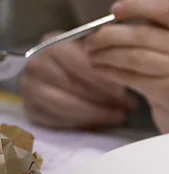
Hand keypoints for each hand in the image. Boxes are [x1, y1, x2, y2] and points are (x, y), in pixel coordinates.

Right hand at [20, 32, 134, 128]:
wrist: (60, 72)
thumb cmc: (85, 61)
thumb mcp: (95, 53)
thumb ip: (106, 59)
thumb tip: (129, 74)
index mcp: (53, 44)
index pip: (78, 63)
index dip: (102, 79)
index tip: (123, 91)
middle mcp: (37, 64)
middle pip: (71, 86)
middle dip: (103, 99)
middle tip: (127, 106)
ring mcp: (30, 88)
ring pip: (64, 105)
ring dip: (95, 114)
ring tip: (118, 116)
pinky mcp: (31, 109)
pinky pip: (55, 121)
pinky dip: (80, 124)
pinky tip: (100, 123)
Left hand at [85, 0, 168, 133]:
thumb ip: (154, 35)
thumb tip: (109, 25)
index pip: (167, 9)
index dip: (138, 6)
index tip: (115, 11)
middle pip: (142, 34)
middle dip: (108, 36)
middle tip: (89, 41)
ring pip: (134, 56)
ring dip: (106, 55)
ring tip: (92, 56)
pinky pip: (134, 77)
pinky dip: (112, 72)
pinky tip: (101, 70)